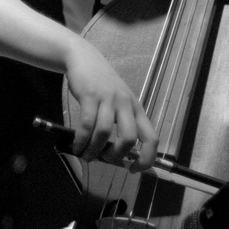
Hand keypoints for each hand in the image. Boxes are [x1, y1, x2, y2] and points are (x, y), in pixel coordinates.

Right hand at [64, 38, 157, 170]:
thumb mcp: (119, 102)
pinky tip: (76, 145)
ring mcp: (108, 99)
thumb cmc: (102, 85)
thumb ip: (121, 124)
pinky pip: (87, 124)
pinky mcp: (90, 96)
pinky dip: (81, 139)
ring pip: (104, 133)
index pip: (152, 138)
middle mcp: (126, 104)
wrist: (84, 58)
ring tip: (85, 155)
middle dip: (116, 155)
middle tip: (104, 160)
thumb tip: (115, 156)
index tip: (133, 170)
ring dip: (93, 150)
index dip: (147, 159)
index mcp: (137, 109)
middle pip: (129, 138)